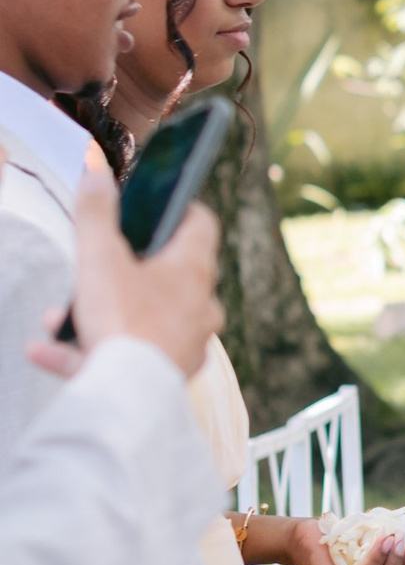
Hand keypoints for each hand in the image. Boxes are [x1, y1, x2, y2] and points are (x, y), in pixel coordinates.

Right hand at [29, 161, 221, 384]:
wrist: (129, 397)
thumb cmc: (123, 322)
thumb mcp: (98, 258)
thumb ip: (93, 212)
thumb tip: (94, 167)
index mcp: (193, 270)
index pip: (200, 223)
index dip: (177, 208)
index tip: (152, 204)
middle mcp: (199, 306)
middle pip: (167, 273)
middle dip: (123, 269)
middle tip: (94, 264)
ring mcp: (186, 343)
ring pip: (140, 318)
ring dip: (98, 313)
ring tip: (57, 316)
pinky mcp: (165, 377)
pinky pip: (124, 358)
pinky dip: (86, 352)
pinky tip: (43, 351)